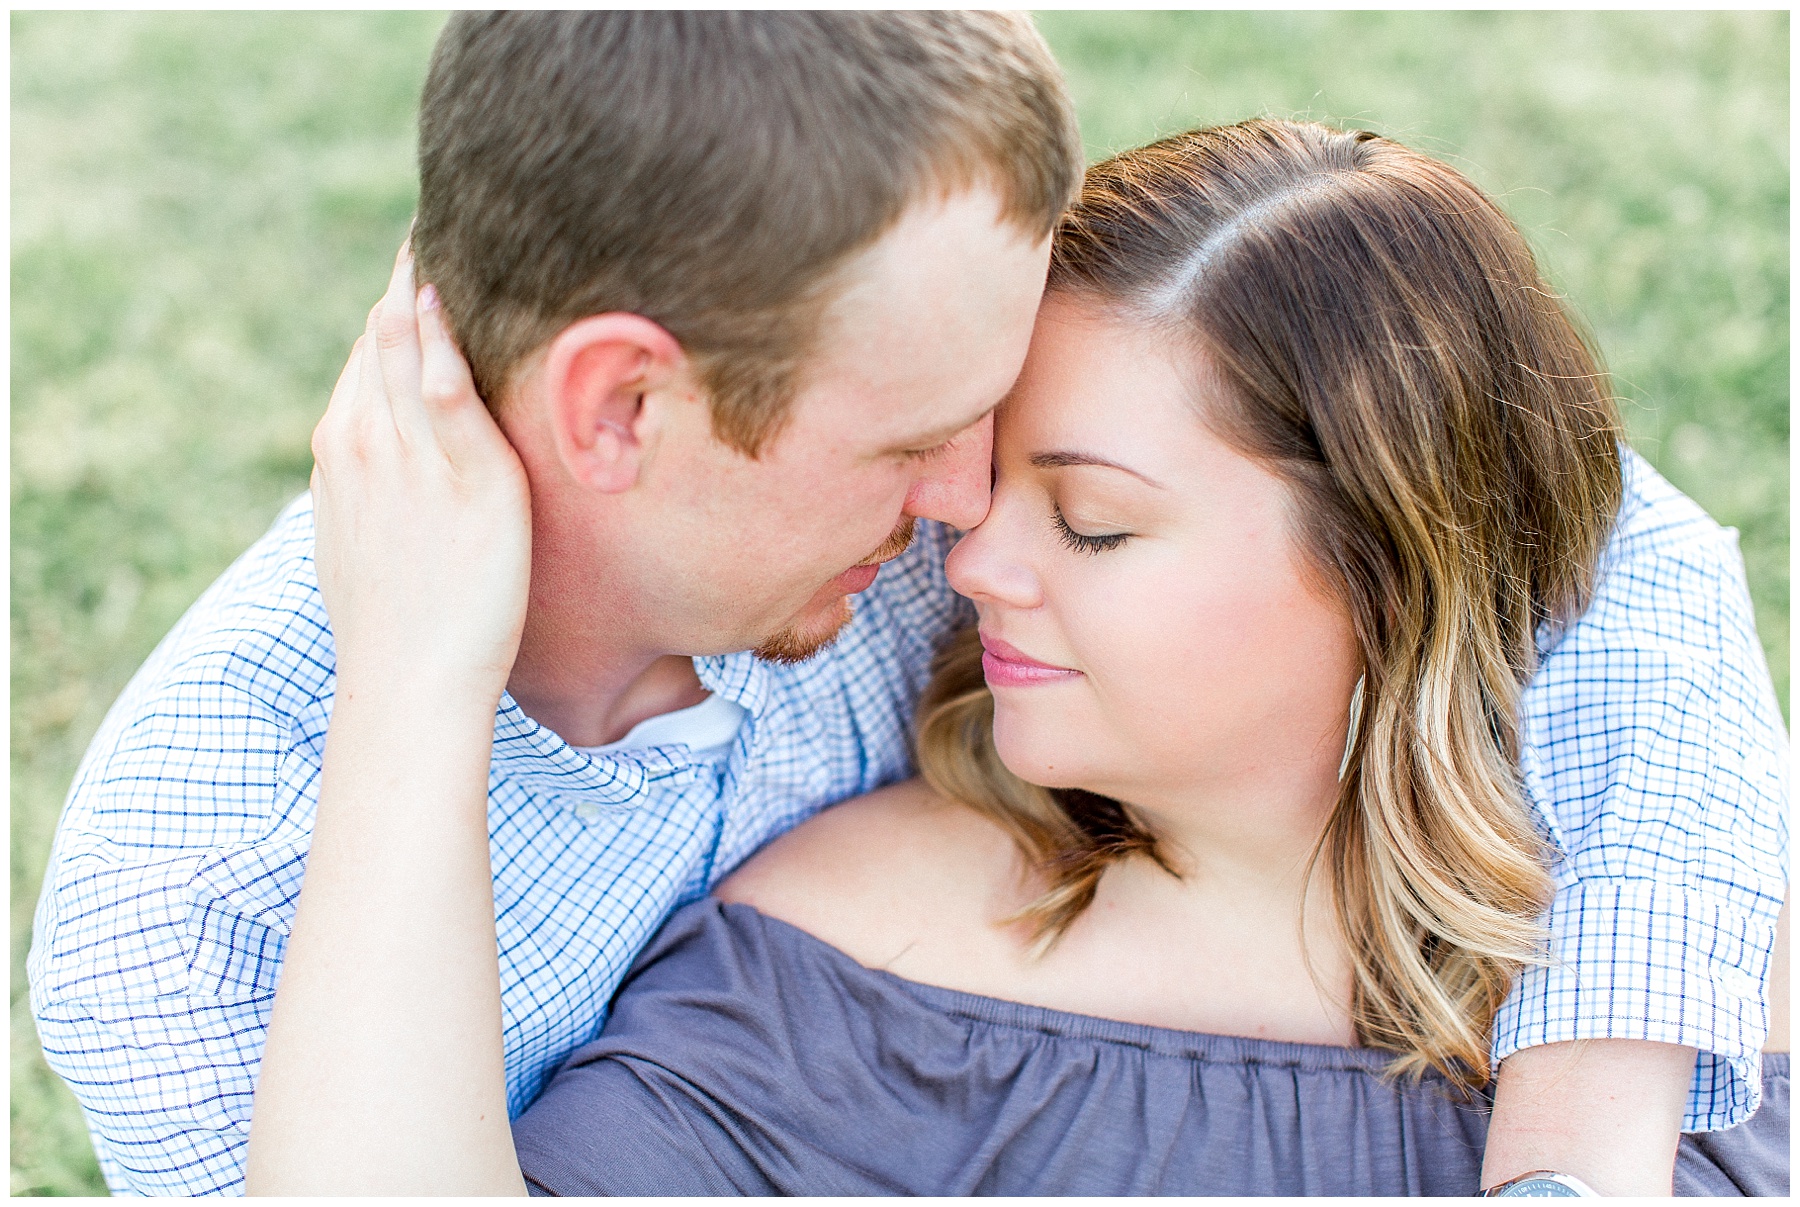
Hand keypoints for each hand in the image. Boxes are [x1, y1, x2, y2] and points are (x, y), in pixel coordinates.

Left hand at [310, 239, 530, 703]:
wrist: (411, 691)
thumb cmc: (470, 594)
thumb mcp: (480, 486)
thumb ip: (445, 392)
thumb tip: (422, 302)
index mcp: (377, 424)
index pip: (394, 319)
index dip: (420, 271)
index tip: (447, 221)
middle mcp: (344, 442)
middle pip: (373, 348)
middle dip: (407, 303)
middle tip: (451, 258)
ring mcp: (335, 483)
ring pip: (363, 391)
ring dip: (394, 353)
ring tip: (434, 320)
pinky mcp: (337, 519)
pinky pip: (358, 435)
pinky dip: (384, 403)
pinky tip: (411, 415)